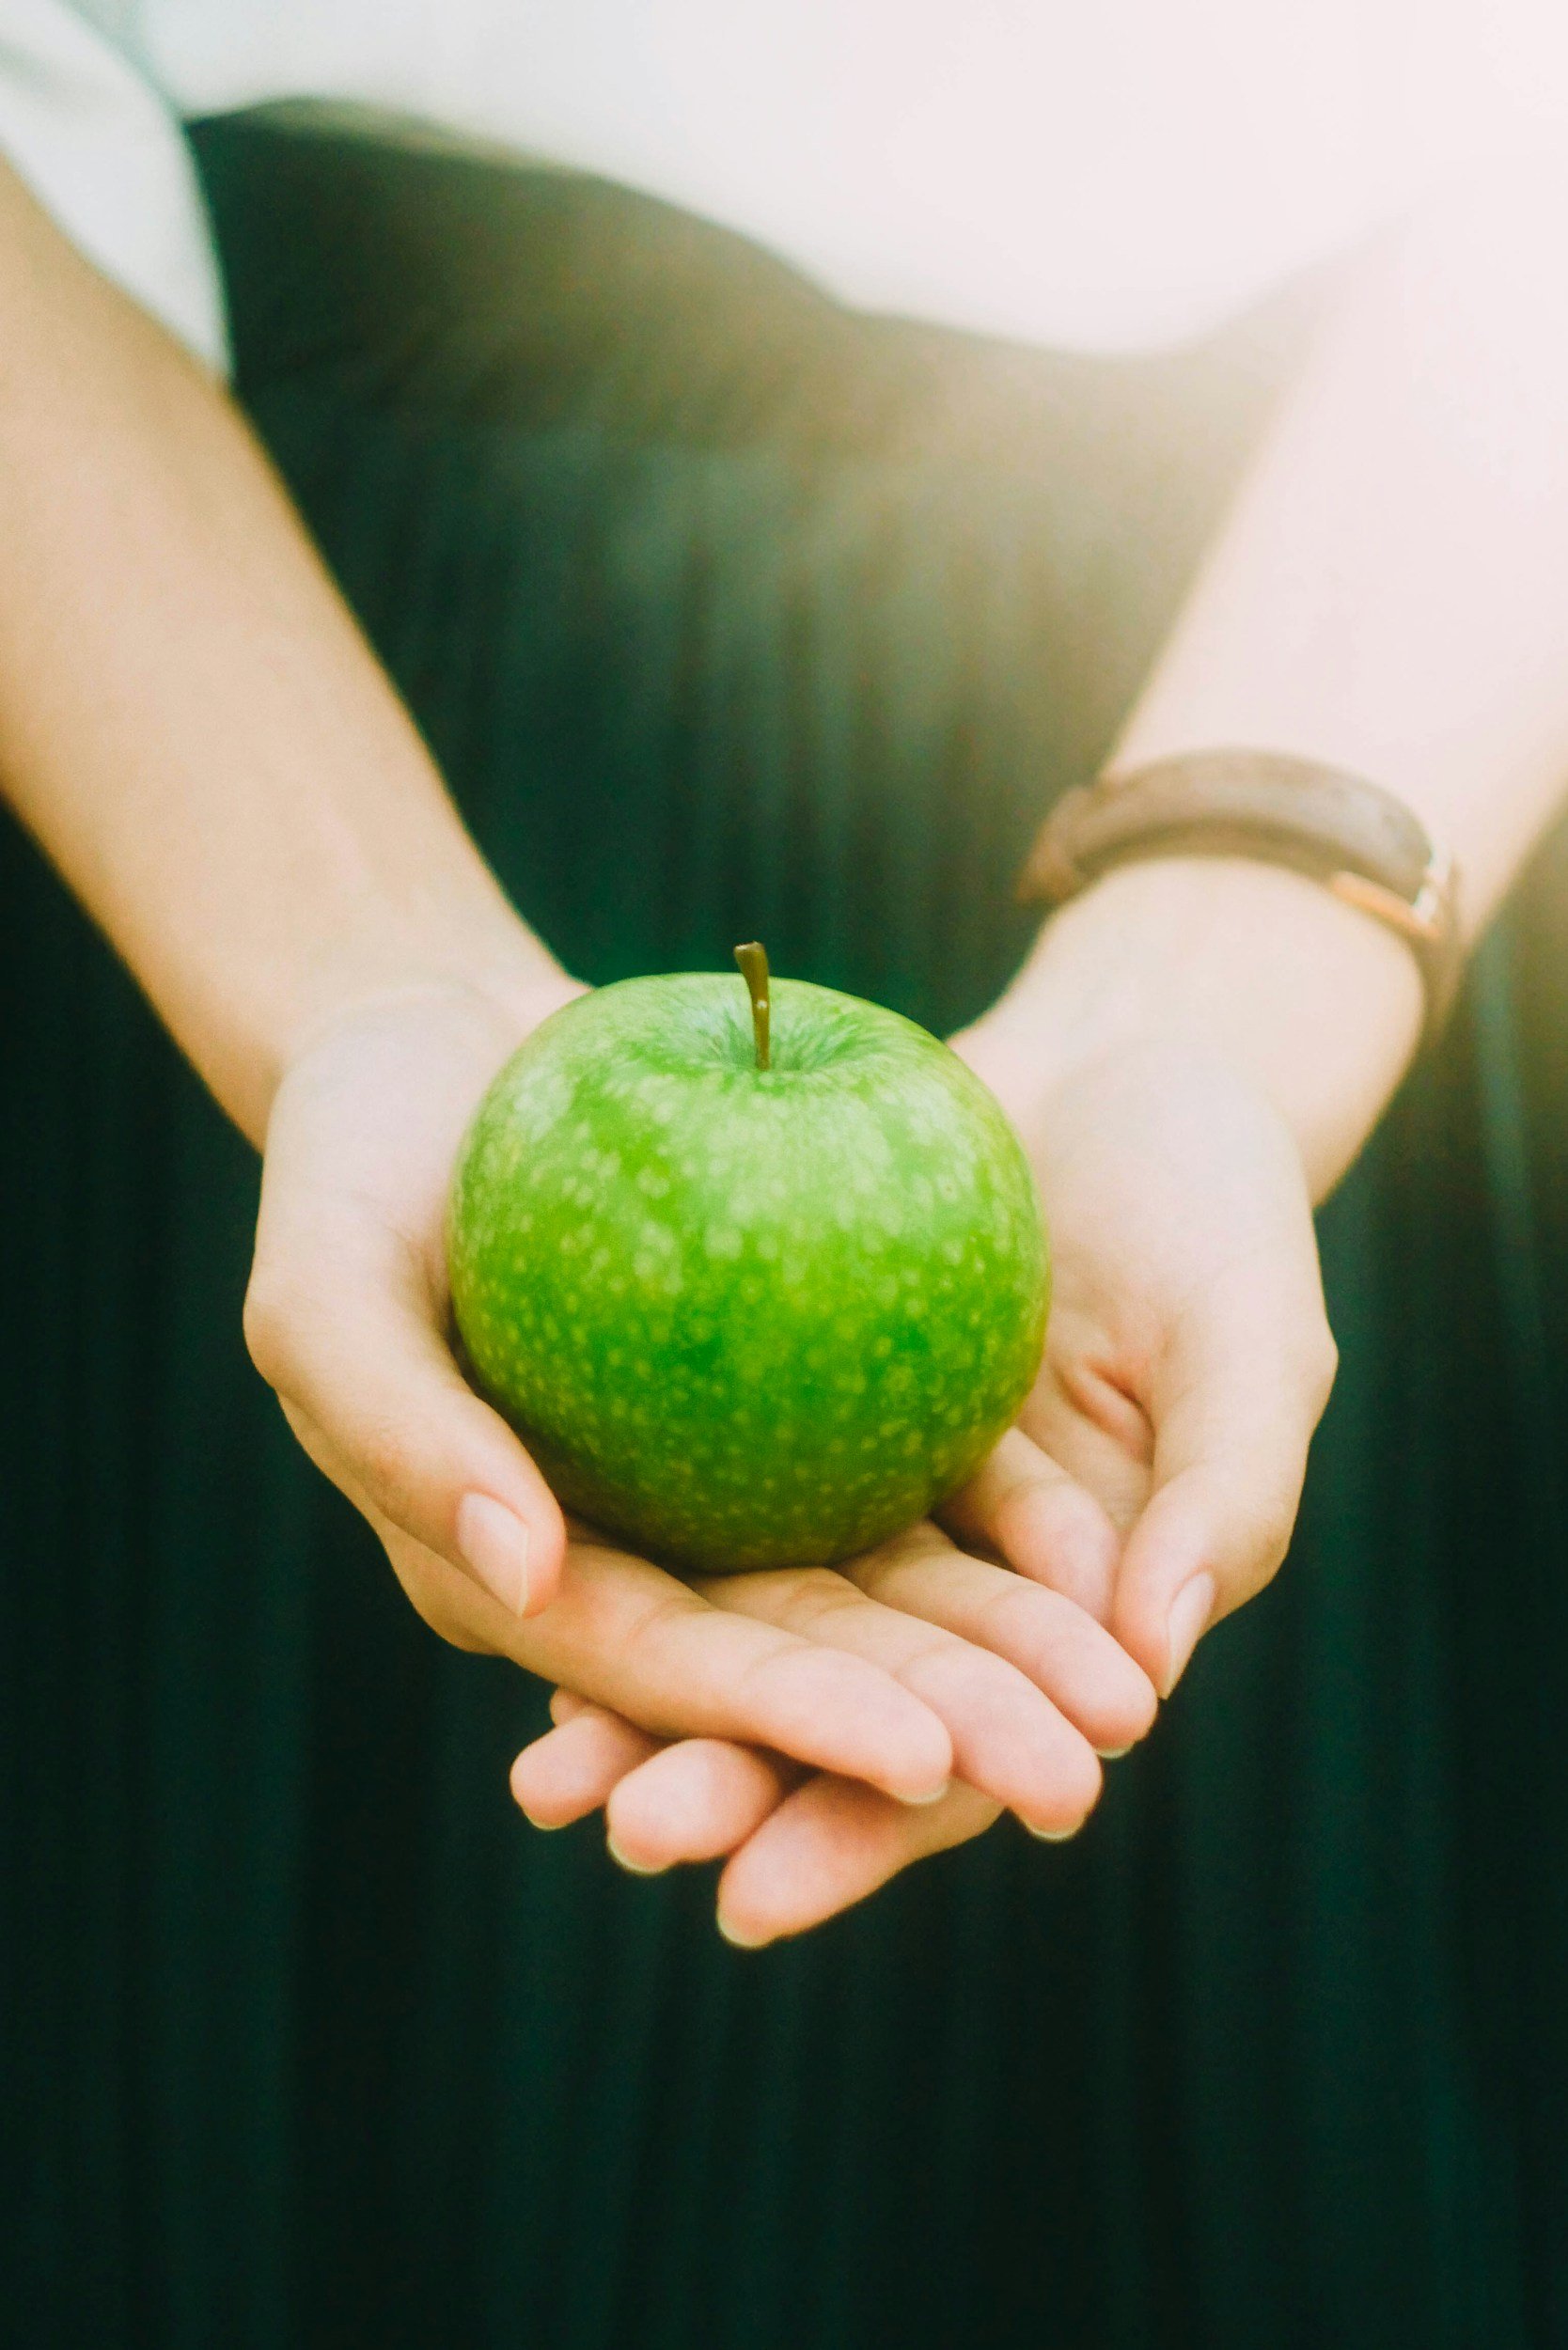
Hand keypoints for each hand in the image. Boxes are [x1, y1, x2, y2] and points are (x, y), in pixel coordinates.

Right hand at [243, 977, 1151, 1812]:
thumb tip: (523, 1573)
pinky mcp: (778, 1402)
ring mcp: (711, 1486)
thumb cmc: (350, 1161)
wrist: (432, 1041)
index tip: (924, 1761)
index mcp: (513, 1573)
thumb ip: (401, 1431)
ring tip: (1125, 1708)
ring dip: (995, 1654)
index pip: (659, 1668)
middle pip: (789, 1656)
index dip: (788, 1724)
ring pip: (869, 1586)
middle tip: (1077, 1783)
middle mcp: (626, 1556)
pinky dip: (996, 1521)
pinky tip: (1102, 1559)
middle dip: (934, 1730)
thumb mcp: (325, 1286)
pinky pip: (899, 1467)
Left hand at [515, 1024, 1334, 1942]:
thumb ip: (1228, 1501)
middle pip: (826, 1712)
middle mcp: (951, 1582)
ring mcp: (867, 1495)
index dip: (861, 1835)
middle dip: (725, 1786)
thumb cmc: (1220, 1203)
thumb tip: (1154, 1672)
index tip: (753, 1899)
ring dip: (649, 1704)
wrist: (1129, 1062)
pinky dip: (631, 1549)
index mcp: (1068, 1620)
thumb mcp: (1256, 1341)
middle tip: (621, 1832)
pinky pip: (707, 1494)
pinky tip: (532, 1588)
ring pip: (748, 1623)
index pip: (959, 1763)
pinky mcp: (797, 1405)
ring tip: (543, 1777)